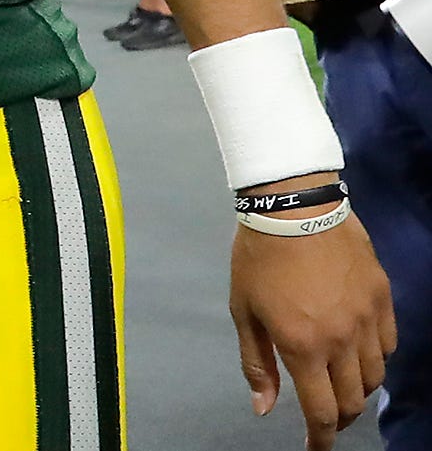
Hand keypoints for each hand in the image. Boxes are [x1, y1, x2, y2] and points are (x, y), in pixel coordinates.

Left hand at [230, 209, 394, 448]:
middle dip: (340, 419)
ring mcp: (367, 320)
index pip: (322, 411)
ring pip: (375, 376)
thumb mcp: (243, 310)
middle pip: (354, 400)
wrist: (293, 206)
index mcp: (303, 345)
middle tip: (326, 418)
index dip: (321, 438)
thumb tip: (264, 408)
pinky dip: (376, 359)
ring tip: (342, 387)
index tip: (315, 448)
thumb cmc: (258, 257)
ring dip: (359, 390)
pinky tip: (360, 353)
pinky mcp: (383, 299)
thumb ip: (256, 363)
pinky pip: (388, 345)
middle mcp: (342, 340)